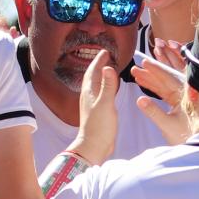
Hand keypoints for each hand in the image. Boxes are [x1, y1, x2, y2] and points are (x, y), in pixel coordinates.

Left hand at [71, 50, 119, 164]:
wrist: (94, 147)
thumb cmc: (99, 126)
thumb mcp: (106, 104)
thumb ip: (108, 85)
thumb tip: (108, 67)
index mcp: (89, 92)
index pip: (92, 71)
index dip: (98, 61)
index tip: (104, 51)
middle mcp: (89, 96)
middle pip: (92, 76)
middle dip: (98, 65)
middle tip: (106, 56)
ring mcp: (93, 104)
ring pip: (96, 85)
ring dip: (101, 75)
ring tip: (107, 69)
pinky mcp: (98, 112)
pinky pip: (101, 94)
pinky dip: (105, 87)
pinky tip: (109, 90)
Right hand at [132, 44, 191, 145]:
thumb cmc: (187, 138)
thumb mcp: (168, 126)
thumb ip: (154, 112)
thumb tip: (139, 100)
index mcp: (185, 96)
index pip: (168, 79)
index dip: (156, 70)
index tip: (145, 62)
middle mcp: (186, 93)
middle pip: (169, 75)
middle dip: (157, 65)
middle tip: (145, 56)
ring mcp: (183, 97)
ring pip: (168, 80)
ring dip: (156, 71)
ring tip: (142, 64)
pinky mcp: (180, 103)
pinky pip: (167, 89)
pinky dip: (155, 84)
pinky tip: (144, 80)